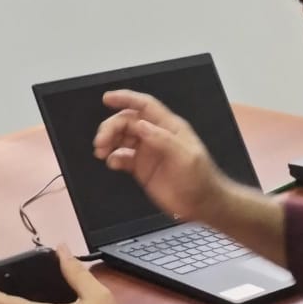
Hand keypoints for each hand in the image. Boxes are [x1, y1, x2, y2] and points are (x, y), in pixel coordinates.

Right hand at [93, 90, 227, 221]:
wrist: (202, 205)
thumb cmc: (200, 178)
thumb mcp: (186, 156)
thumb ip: (163, 140)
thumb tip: (140, 125)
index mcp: (168, 127)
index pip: (145, 106)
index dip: (126, 99)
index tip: (107, 98)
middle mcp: (155, 136)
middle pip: (127, 122)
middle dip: (111, 127)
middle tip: (100, 141)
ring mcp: (147, 152)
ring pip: (121, 138)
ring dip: (108, 142)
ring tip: (100, 151)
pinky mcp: (141, 168)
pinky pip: (122, 158)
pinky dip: (113, 158)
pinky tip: (112, 163)